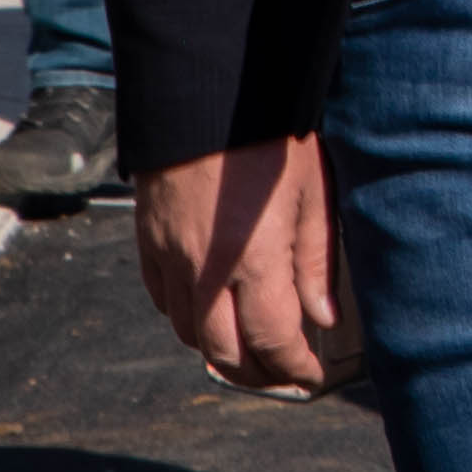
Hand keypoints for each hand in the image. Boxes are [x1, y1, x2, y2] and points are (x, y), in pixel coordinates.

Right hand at [135, 135, 339, 395]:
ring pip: (189, 334)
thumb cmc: (271, 140)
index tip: (313, 376)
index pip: (273, 342)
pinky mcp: (148, 244)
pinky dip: (188, 318)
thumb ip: (316, 264)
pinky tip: (212, 310)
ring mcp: (169, 260)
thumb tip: (322, 317)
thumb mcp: (314, 196)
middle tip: (285, 371)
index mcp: (253, 262)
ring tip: (252, 347)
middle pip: (225, 354)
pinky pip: (163, 301)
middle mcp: (204, 272)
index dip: (295, 368)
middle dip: (259, 373)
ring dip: (221, 351)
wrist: (208, 96)